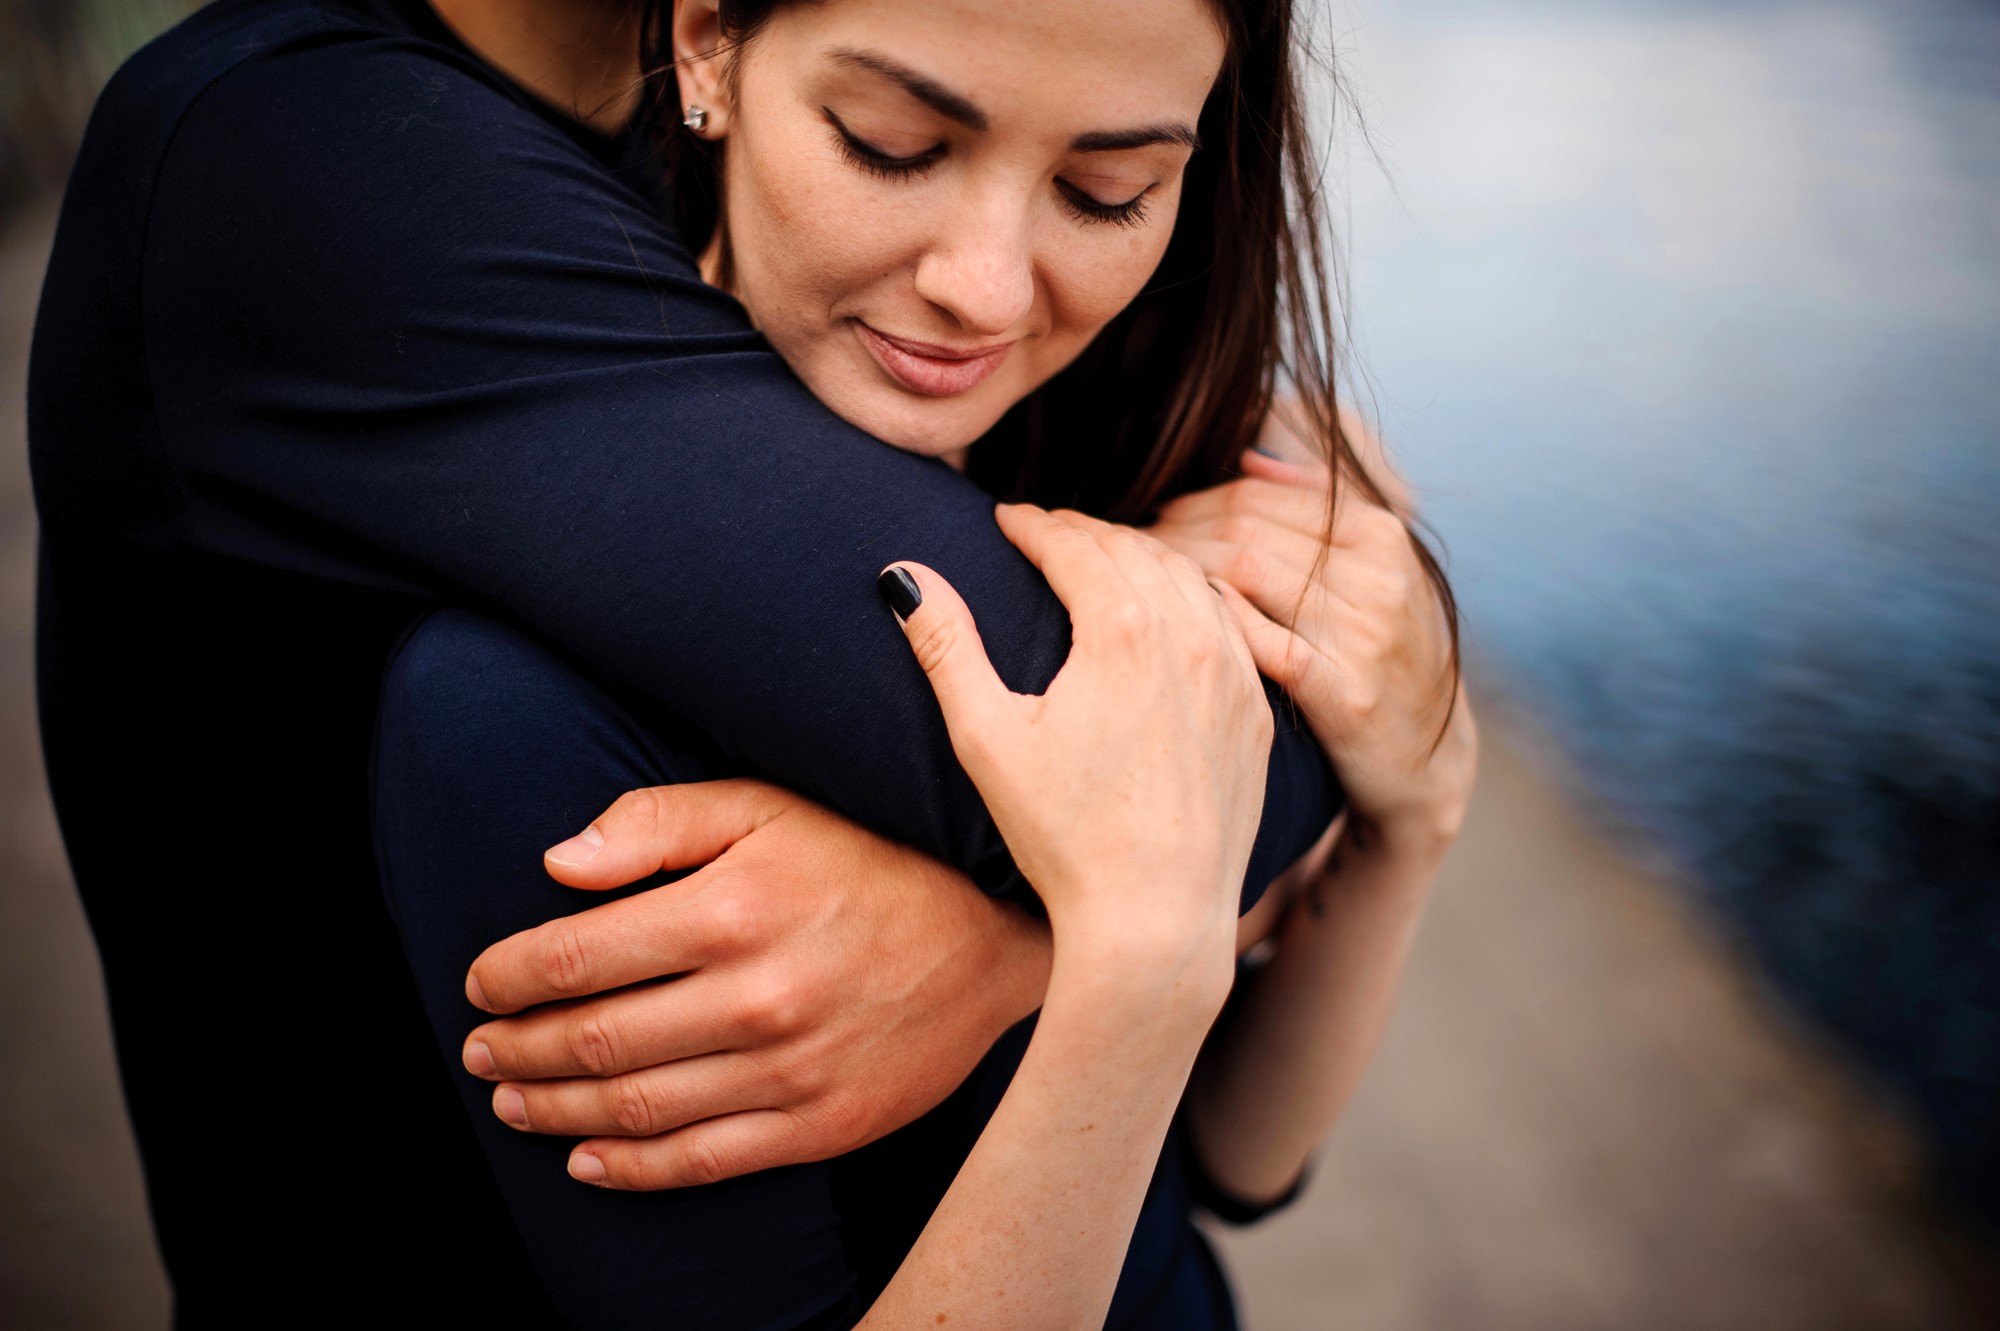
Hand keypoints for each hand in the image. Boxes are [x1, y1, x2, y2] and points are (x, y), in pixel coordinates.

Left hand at [461, 779, 1051, 1189]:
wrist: (990, 940)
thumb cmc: (866, 862)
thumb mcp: (768, 807)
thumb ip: (658, 822)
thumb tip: (558, 865)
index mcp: (734, 908)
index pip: (579, 956)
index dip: (510, 975)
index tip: (481, 981)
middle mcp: (757, 996)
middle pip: (596, 1039)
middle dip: (519, 1049)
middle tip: (482, 1050)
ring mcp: (789, 1070)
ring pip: (636, 1107)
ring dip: (556, 1111)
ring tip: (514, 1101)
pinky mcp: (820, 1125)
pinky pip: (703, 1161)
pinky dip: (631, 1170)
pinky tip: (587, 1160)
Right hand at [881, 503, 1269, 988]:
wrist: (1156, 920)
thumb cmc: (1064, 836)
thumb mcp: (986, 738)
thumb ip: (947, 646)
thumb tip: (903, 574)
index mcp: (1123, 630)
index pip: (1073, 545)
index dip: (1032, 524)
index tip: (1005, 516)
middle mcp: (1191, 636)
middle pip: (1134, 550)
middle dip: (1085, 533)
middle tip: (1047, 532)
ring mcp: (1235, 673)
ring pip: (1190, 579)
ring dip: (1143, 558)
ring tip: (1104, 560)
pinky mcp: (1257, 713)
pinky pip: (1232, 626)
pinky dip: (1196, 600)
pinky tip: (1174, 612)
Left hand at [1150, 442, 1477, 855]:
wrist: (1428, 760)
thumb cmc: (1379, 655)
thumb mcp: (1373, 573)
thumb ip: (1316, 512)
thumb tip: (1249, 457)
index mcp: (1378, 533)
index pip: (1258, 496)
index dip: (1190, 503)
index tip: (1149, 519)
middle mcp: (1377, 575)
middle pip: (1243, 529)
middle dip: (1171, 533)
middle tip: (1121, 550)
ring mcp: (1364, 633)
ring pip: (1244, 574)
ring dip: (1176, 573)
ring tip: (1133, 584)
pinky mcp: (1346, 693)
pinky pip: (1263, 643)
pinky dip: (1213, 624)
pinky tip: (1171, 628)